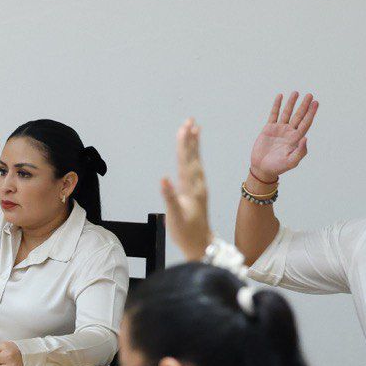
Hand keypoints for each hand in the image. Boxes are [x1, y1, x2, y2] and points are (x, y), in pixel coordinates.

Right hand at [160, 118, 212, 260]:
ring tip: (195, 130)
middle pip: (192, 157)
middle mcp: (197, 185)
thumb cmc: (186, 233)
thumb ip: (169, 197)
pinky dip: (194, 158)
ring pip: (196, 161)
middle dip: (190, 139)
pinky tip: (193, 155)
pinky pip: (196, 169)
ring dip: (194, 145)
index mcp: (190, 188)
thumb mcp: (175, 216)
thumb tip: (163, 178)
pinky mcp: (198, 192)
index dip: (184, 144)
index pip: (185, 161)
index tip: (184, 127)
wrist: (201, 245)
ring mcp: (199, 188)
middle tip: (190, 120)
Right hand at [249, 92, 317, 181]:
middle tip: (310, 95)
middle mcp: (289, 132)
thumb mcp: (291, 162)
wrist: (262, 168)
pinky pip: (273, 114)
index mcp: (296, 139)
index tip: (316, 103)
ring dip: (291, 103)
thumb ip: (300, 151)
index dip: (311, 113)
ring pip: (287, 113)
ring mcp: (279, 129)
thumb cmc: (278, 167)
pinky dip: (276, 105)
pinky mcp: (269, 128)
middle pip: (298, 116)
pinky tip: (280, 96)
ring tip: (296, 93)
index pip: (305, 123)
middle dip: (304, 105)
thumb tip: (306, 138)